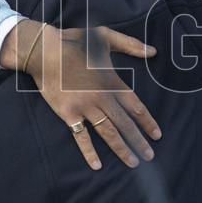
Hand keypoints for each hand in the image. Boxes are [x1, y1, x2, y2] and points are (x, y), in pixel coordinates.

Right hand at [2, 20, 161, 169]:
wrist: (44, 51)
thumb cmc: (74, 42)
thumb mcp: (105, 37)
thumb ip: (130, 44)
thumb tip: (153, 51)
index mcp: (112, 82)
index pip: (135, 106)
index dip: (147, 122)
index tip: (157, 135)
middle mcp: (102, 98)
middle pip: (125, 124)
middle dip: (139, 141)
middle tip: (149, 156)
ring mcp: (85, 108)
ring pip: (108, 133)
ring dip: (121, 149)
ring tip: (133, 162)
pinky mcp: (68, 114)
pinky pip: (81, 137)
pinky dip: (89, 152)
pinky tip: (97, 165)